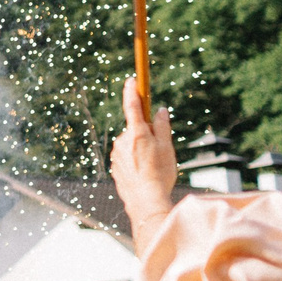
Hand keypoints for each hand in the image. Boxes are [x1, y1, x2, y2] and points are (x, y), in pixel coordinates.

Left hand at [109, 75, 178, 229]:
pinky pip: (127, 158)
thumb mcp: (166, 147)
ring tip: (153, 166)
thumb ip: (162, 126)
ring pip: (131, 145)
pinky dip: (136, 162)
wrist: (145, 200)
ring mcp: (116, 154)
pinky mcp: (114, 166)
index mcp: (135, 133)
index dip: (132, 92)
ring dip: (141, 150)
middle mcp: (122, 141)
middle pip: (135, 129)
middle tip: (160, 149)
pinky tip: (145, 174)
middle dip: (146, 134)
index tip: (131, 80)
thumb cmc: (160, 173)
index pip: (132, 106)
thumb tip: (159, 110)